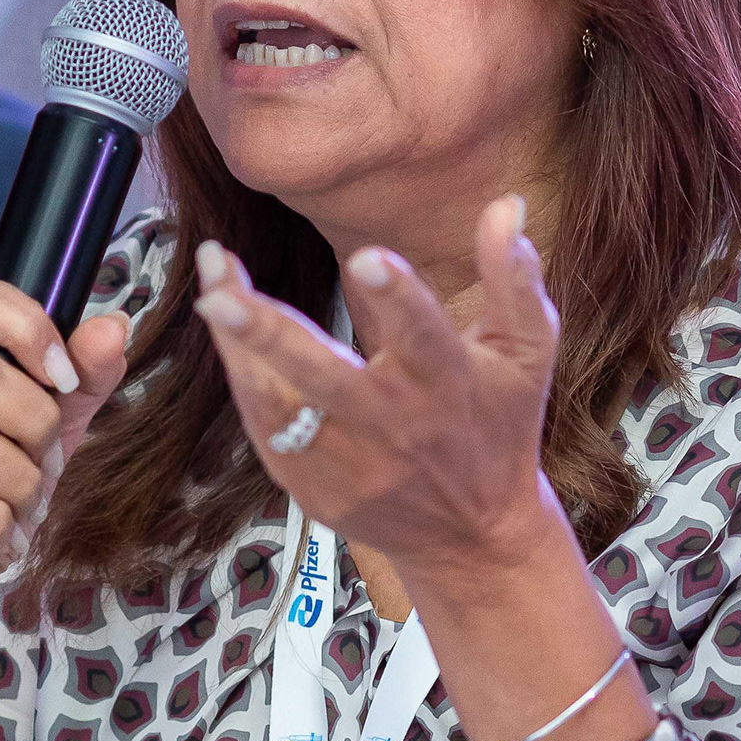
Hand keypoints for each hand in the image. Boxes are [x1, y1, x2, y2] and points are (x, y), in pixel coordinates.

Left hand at [191, 196, 572, 584]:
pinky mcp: (316, 491)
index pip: (424, 336)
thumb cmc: (498, 425)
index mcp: (448, 384)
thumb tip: (506, 204)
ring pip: (280, 406)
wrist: (474, 536)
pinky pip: (267, 432)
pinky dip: (245, 383)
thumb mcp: (526, 353)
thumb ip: (514, 279)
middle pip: (324, 378)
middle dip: (268, 335)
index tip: (367, 257)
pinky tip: (227, 336)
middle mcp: (395, 427)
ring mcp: (350, 466)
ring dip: (240, 351)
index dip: (398, 298)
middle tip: (220, 294)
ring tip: (215, 291)